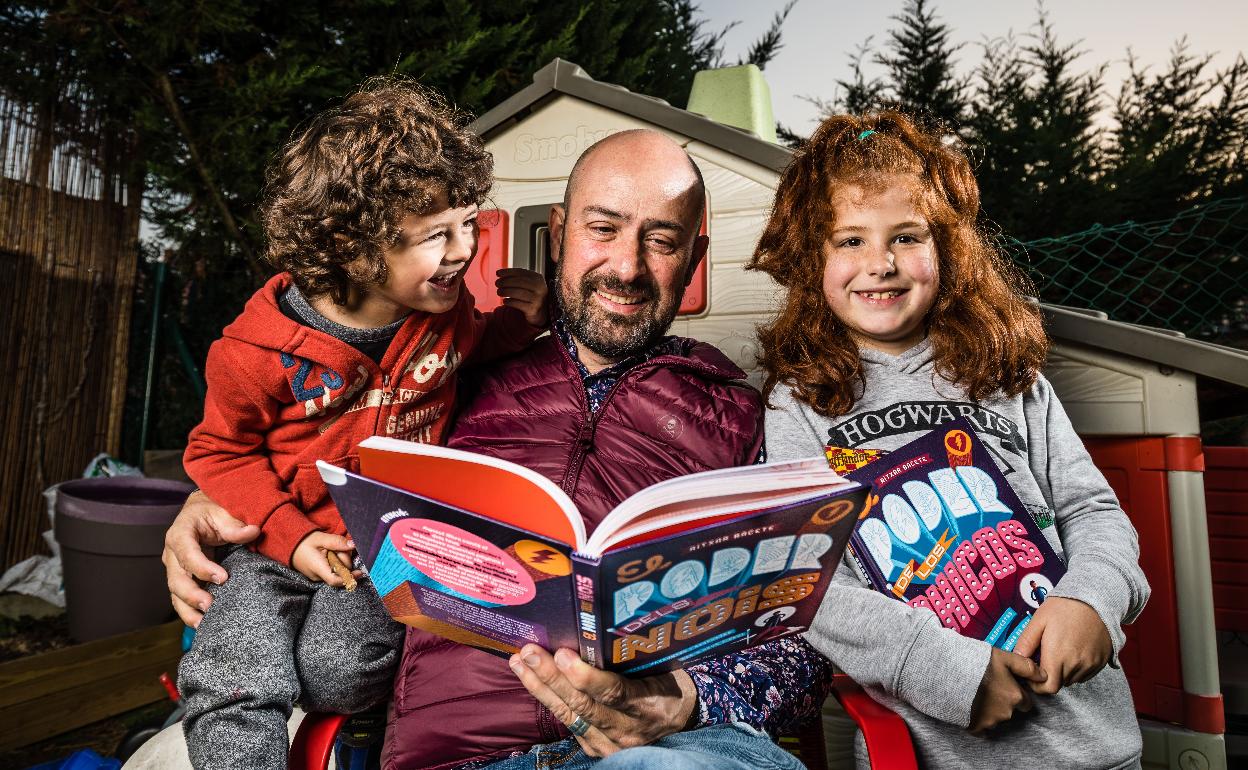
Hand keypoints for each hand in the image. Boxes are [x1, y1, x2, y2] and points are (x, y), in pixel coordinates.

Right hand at [162, 490, 259, 626]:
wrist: (202, 511)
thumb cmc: (213, 509)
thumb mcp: (223, 510)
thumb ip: (235, 524)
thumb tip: (253, 531)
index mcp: (180, 533)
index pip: (186, 552)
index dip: (202, 567)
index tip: (223, 578)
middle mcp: (172, 552)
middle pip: (176, 578)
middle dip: (192, 594)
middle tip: (211, 606)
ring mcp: (175, 567)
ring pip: (175, 593)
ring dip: (188, 609)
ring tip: (204, 624)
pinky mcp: (182, 578)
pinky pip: (181, 598)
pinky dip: (189, 612)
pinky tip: (201, 624)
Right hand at [290, 531, 355, 585]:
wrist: (289, 545)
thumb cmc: (303, 541)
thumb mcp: (321, 538)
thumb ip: (337, 542)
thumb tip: (353, 545)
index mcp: (318, 568)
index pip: (335, 580)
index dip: (350, 578)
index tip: (360, 572)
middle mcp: (318, 576)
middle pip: (339, 572)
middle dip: (344, 560)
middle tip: (337, 548)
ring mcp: (318, 577)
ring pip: (336, 571)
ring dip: (339, 560)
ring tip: (330, 550)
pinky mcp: (319, 575)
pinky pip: (332, 570)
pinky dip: (335, 562)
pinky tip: (330, 554)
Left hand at [496, 268, 547, 326]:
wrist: (542, 312)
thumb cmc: (530, 295)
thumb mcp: (528, 284)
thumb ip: (517, 278)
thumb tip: (499, 273)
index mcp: (537, 278)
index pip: (521, 272)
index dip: (508, 272)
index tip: (497, 273)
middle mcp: (539, 287)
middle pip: (519, 282)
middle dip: (505, 281)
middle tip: (497, 283)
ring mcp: (537, 299)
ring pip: (518, 293)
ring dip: (505, 291)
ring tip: (499, 292)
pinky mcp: (533, 309)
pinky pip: (518, 304)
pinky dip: (509, 301)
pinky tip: (505, 301)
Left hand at [508, 645, 696, 756]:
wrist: (683, 716)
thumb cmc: (671, 681)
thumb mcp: (663, 666)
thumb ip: (634, 656)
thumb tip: (599, 626)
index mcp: (648, 705)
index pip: (614, 693)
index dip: (586, 677)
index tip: (563, 655)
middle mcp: (629, 729)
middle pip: (583, 705)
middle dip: (551, 678)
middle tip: (529, 652)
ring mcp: (612, 744)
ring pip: (570, 717)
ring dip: (541, 689)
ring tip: (520, 663)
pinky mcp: (598, 749)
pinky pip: (569, 725)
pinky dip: (549, 702)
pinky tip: (530, 681)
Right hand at [968, 647, 1046, 733]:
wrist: (948, 673)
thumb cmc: (976, 663)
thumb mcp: (1004, 657)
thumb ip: (1026, 667)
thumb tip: (1044, 676)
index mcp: (1016, 697)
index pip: (1026, 702)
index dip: (1016, 693)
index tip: (1004, 686)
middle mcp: (1006, 712)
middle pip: (1010, 711)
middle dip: (1002, 702)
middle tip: (988, 688)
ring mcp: (990, 722)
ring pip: (995, 719)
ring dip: (989, 710)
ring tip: (975, 694)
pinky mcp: (975, 727)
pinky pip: (981, 729)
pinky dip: (977, 720)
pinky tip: (970, 707)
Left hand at [1011, 596, 1111, 694]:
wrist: (1096, 599)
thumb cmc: (1063, 607)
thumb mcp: (1039, 620)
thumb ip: (1026, 642)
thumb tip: (1016, 659)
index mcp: (1058, 656)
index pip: (1048, 688)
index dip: (1037, 684)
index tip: (1032, 672)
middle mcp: (1076, 665)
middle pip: (1059, 684)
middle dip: (1048, 676)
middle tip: (1043, 658)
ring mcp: (1091, 664)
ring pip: (1072, 679)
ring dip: (1063, 672)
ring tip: (1059, 651)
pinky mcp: (1101, 661)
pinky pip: (1085, 674)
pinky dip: (1076, 668)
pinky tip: (1072, 651)